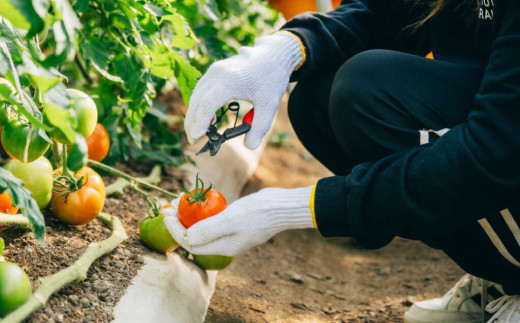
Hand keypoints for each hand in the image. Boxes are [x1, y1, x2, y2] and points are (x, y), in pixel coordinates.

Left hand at [163, 186, 313, 256]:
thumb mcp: (231, 220)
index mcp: (223, 247)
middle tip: (169, 205)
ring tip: (180, 198)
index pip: (190, 244)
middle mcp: (225, 243)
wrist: (283, 207)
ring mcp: (231, 233)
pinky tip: (199, 198)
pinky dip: (204, 210)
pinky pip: (214, 219)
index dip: (175, 230)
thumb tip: (185, 239)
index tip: (167, 214)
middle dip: (179, 222)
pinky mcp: (236, 222)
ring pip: (203, 226)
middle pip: (194, 236)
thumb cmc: (259, 213)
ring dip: (190, 214)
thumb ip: (207, 230)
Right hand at [184, 32, 302, 149]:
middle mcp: (217, 73)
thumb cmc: (272, 78)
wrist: (272, 55)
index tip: (196, 138)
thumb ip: (260, 126)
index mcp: (230, 80)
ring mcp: (213, 71)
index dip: (200, 122)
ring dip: (194, 115)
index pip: (207, 104)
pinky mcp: (213, 72)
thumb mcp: (269, 104)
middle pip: (197, 101)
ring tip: (197, 133)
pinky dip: (199, 106)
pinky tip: (206, 119)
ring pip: (195, 96)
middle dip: (192, 122)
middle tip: (193, 141)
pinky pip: (200, 91)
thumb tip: (249, 146)